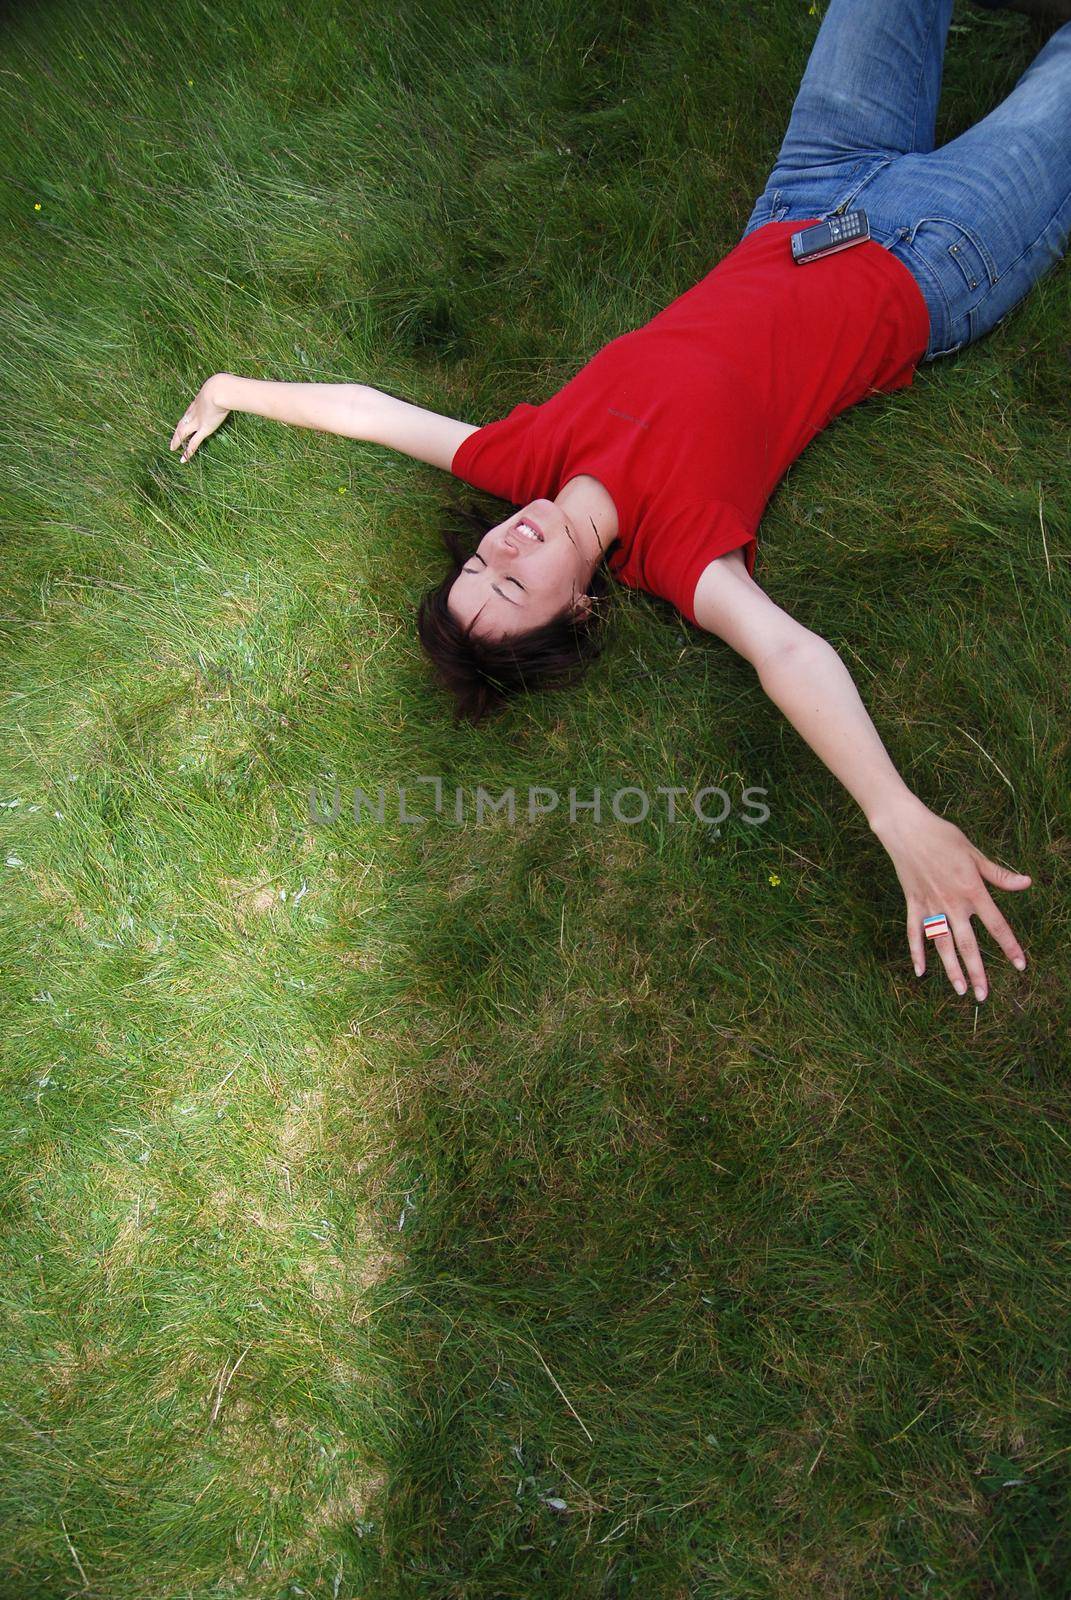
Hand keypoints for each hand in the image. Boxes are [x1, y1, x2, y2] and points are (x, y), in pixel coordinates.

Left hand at [169, 374, 230, 461]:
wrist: (219, 390)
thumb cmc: (222, 387)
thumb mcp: (220, 388)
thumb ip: (223, 391)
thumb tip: (231, 389)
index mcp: (197, 402)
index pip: (189, 412)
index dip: (186, 418)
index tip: (184, 421)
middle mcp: (194, 413)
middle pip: (182, 423)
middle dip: (177, 431)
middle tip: (173, 438)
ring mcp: (197, 421)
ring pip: (182, 433)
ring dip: (177, 441)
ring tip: (172, 448)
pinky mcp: (203, 428)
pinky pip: (194, 442)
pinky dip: (188, 451)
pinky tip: (184, 458)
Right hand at [872, 800, 1029, 1000]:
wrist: (907, 829)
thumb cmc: (943, 837)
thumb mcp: (975, 854)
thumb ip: (998, 875)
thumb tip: (1026, 883)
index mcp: (972, 891)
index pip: (996, 925)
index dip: (1010, 946)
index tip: (1020, 965)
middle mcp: (952, 903)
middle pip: (968, 944)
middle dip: (977, 972)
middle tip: (984, 995)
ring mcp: (930, 906)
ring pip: (942, 945)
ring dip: (951, 969)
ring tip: (960, 991)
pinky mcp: (913, 904)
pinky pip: (914, 933)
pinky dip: (916, 952)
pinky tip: (921, 972)